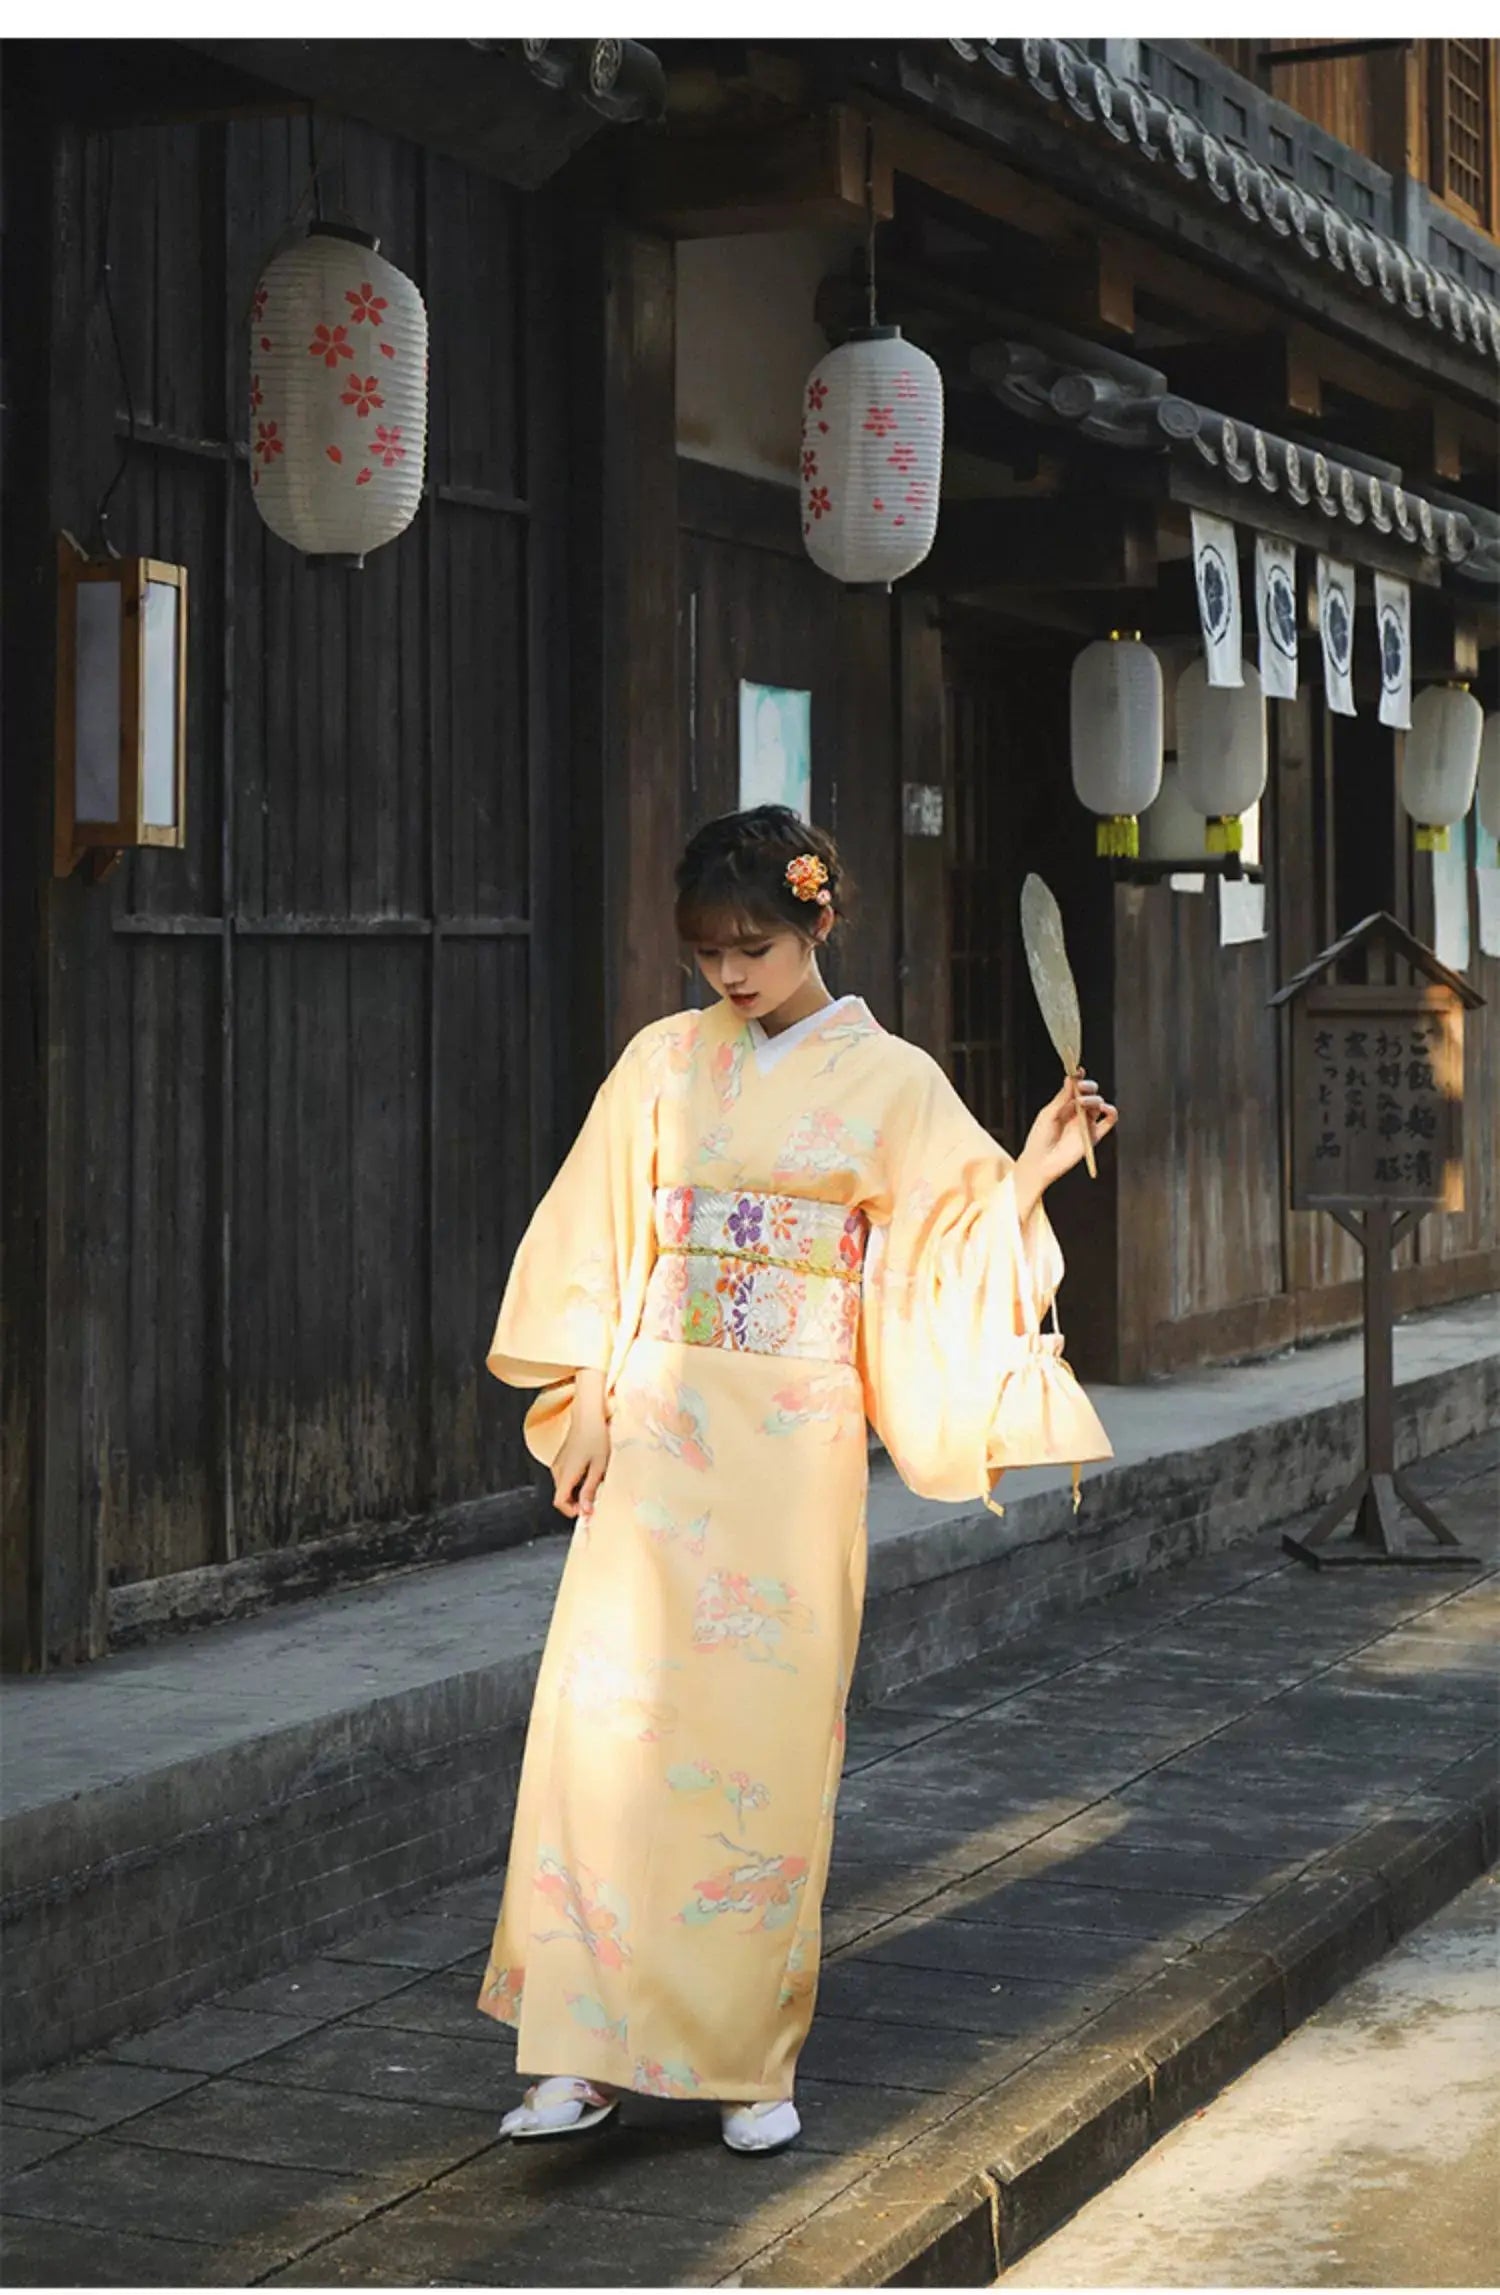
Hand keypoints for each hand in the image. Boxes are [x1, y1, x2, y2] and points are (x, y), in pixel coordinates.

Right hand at [553, 1372, 610, 1520]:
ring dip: (577, 1491)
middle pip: (561, 1495)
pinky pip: (566, 1476)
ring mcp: (558, 1463)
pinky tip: (591, 1472)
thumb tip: (585, 1511)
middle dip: (577, 1501)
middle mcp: (557, 1470)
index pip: (559, 1502)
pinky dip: (576, 1480)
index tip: (587, 1510)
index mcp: (565, 1474)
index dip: (571, 1511)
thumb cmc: (596, 1437)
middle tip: (596, 1497)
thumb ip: (590, 1489)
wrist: (588, 1414)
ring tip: (596, 1483)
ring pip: (564, 1486)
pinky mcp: (562, 1457)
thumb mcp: (598, 1467)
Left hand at [1013, 1072, 1117, 1217]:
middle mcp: (1077, 1113)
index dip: (1079, 1079)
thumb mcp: (1049, 1114)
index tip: (1078, 1071)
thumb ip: (1062, 1097)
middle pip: (1090, 1094)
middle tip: (1082, 1087)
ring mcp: (1086, 1124)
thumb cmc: (1039, 1139)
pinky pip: (1108, 1122)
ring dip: (1093, 1099)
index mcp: (1064, 1105)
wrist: (1041, 1163)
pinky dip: (1111, 1113)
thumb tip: (1071, 1078)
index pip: (1076, 1088)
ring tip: (1083, 1103)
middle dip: (1088, 1087)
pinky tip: (1106, 1109)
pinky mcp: (1093, 1136)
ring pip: (1098, 1105)